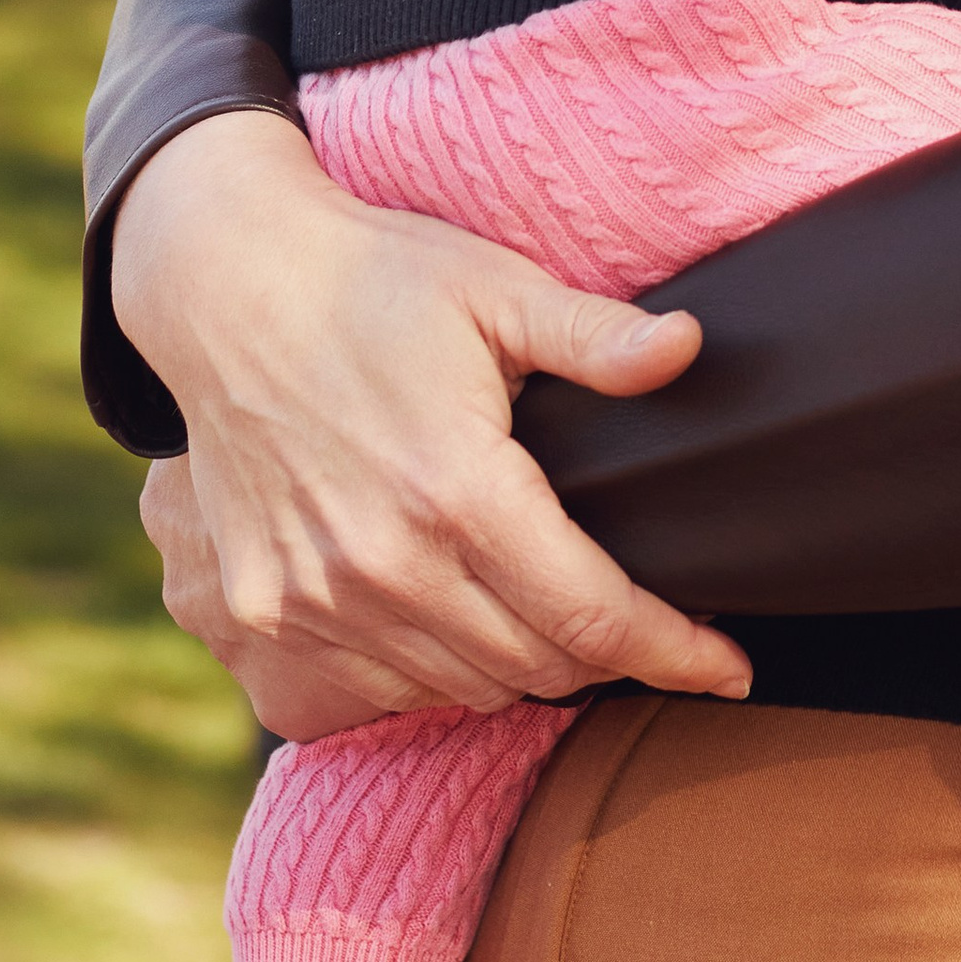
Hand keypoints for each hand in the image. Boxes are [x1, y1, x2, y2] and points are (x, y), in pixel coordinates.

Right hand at [115, 112, 752, 737]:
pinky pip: (383, 683)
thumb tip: (689, 350)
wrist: (228, 285)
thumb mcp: (497, 287)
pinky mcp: (268, 609)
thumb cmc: (377, 278)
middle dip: (615, 658)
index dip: (675, 651)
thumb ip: (596, 337)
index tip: (733, 668)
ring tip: (573, 620)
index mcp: (457, 490)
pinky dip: (443, 668)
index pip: (593, 614)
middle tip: (660, 629)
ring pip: (465, 683)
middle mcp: (385, 564)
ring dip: (532, 666)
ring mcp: (317, 597)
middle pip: (538, 664)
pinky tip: (473, 619)